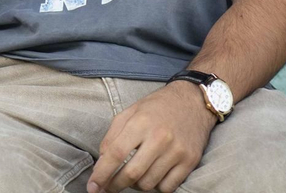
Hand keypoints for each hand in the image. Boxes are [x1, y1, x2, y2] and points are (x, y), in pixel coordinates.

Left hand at [88, 81, 216, 192]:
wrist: (193, 102)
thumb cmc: (157, 107)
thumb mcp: (130, 112)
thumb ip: (113, 136)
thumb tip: (101, 162)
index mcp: (140, 123)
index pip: (116, 154)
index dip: (102, 173)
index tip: (92, 186)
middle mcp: (159, 138)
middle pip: (132, 173)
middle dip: (115, 185)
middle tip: (107, 188)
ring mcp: (177, 152)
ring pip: (149, 184)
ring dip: (135, 186)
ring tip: (131, 177)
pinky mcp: (190, 162)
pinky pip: (168, 188)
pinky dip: (156, 187)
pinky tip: (151, 177)